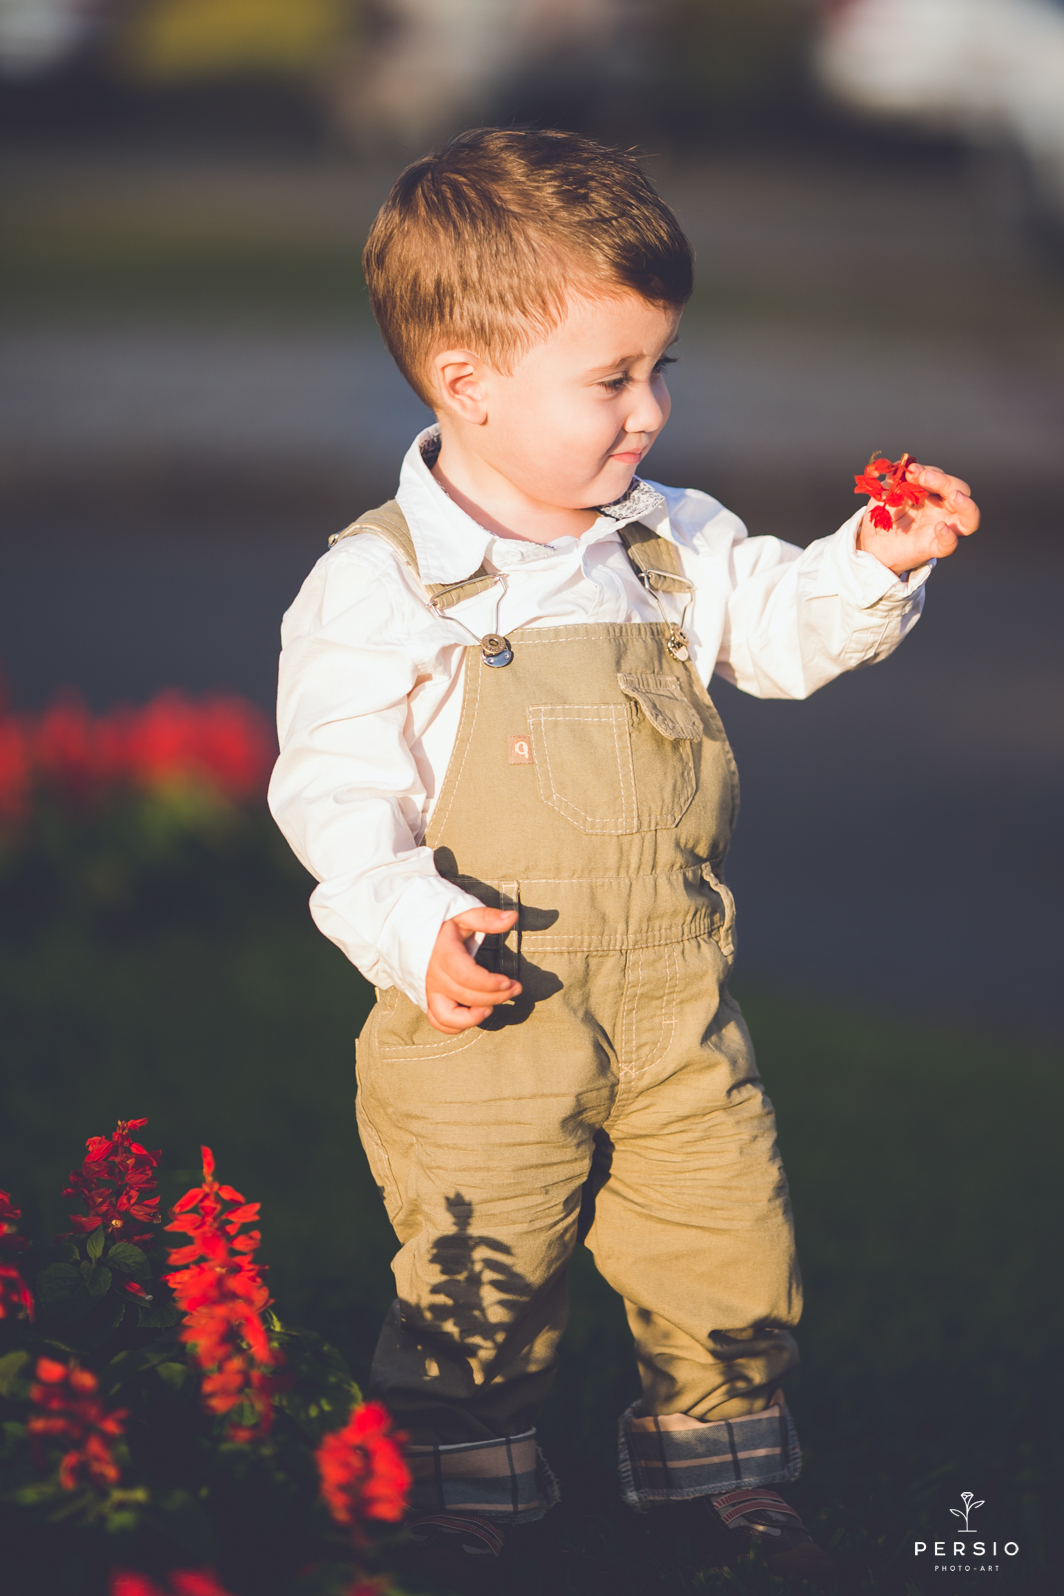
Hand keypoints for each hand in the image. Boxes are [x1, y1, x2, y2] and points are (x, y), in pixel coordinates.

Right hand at [425, 907, 520, 1033]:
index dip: (490, 983)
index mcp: (442, 953)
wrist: (405, 926)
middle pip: (466, 996)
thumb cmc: (438, 920)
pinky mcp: (426, 998)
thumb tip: (512, 917)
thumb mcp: (462, 912)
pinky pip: (438, 1021)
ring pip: (448, 1016)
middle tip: (514, 989)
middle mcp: (432, 976)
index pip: (467, 976)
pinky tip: (475, 1013)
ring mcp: (427, 990)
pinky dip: (457, 1024)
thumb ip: (486, 917)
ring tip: (492, 1007)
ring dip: (474, 1017)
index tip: (509, 981)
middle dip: (495, 996)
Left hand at [857, 462, 978, 574]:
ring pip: (970, 518)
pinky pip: (950, 545)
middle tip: (923, 477)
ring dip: (966, 504)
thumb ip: (895, 480)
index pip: (941, 477)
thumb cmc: (885, 516)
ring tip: (954, 496)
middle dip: (944, 481)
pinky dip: (949, 537)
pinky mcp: (933, 547)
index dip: (928, 471)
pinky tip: (940, 527)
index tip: (911, 470)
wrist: (874, 544)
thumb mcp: (887, 493)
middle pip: (960, 490)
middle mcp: (943, 509)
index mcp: (933, 493)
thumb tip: (901, 466)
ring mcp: (942, 528)